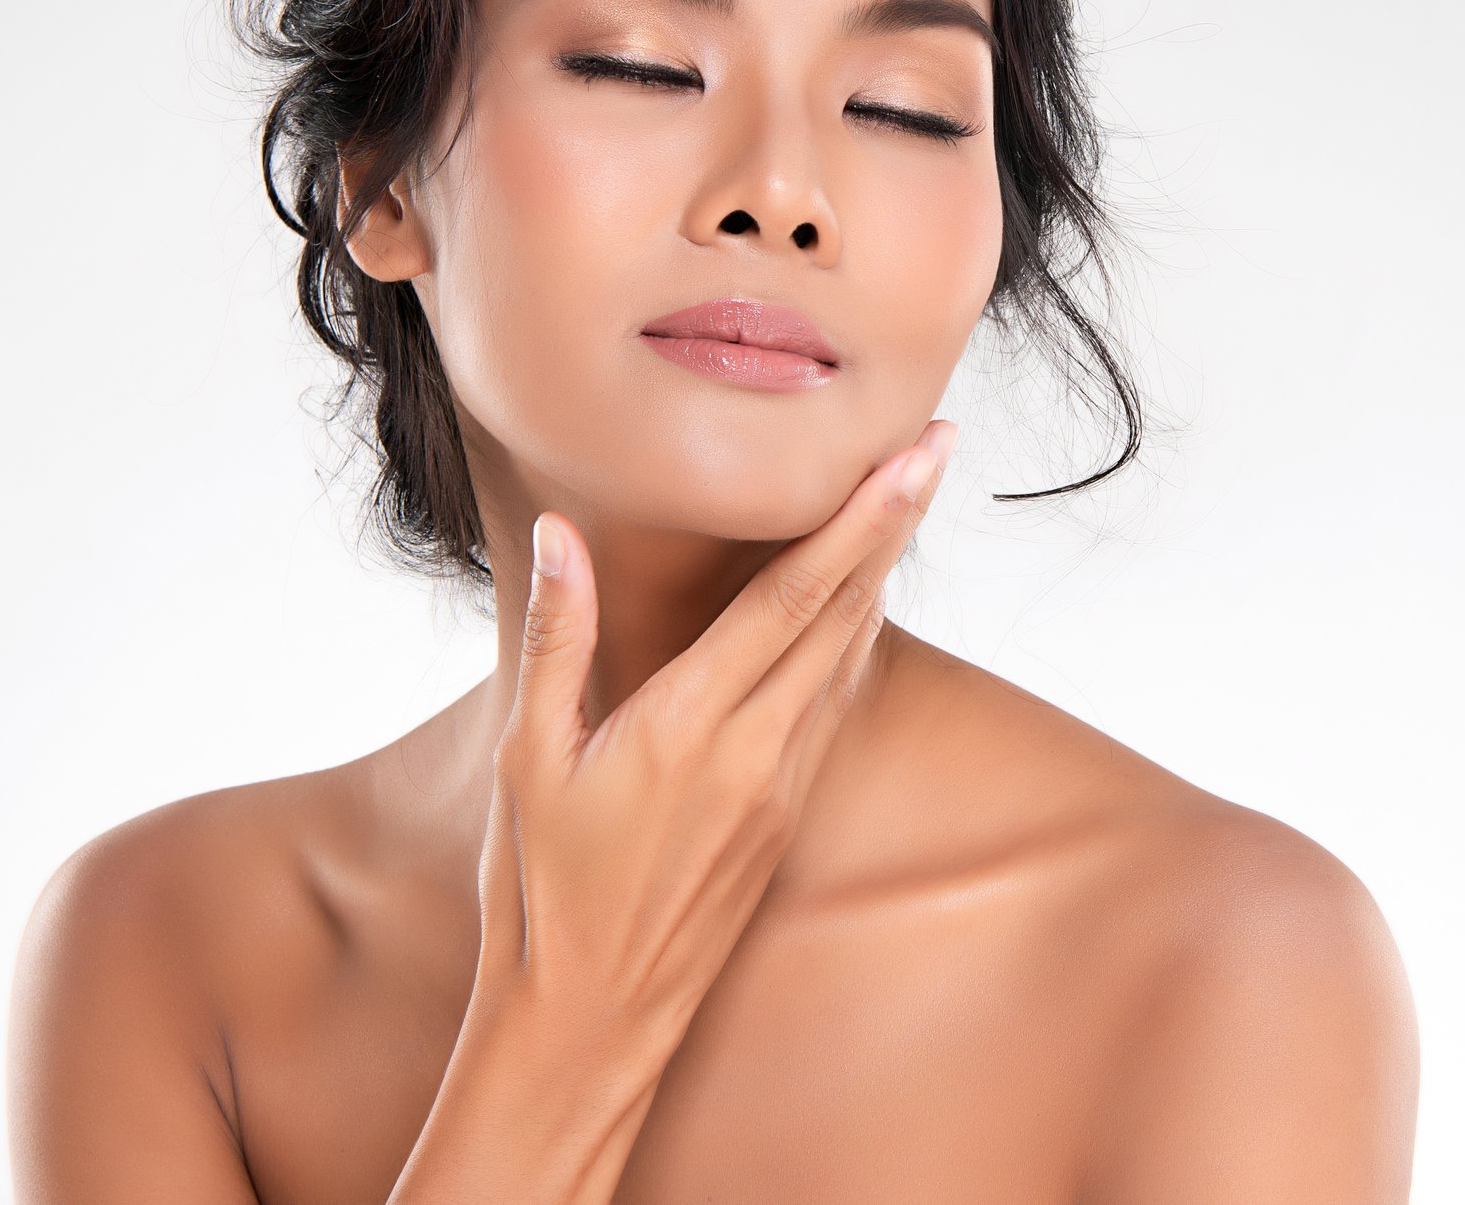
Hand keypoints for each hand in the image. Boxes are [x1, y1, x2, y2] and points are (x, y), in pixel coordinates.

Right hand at [467, 419, 959, 1088]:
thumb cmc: (540, 892)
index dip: (862, 518)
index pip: (795, 596)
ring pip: (851, 656)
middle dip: (898, 522)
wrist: (590, 1022)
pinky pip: (834, 704)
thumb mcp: (528, 758)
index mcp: (691, 723)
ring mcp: (782, 786)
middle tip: (937, 442)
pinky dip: (854, 640)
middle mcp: (757, 749)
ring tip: (910, 498)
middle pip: (848, 610)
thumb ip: (560, 637)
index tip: (911, 456)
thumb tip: (562, 533)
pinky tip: (861, 606)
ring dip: (882, 573)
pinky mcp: (786, 816)